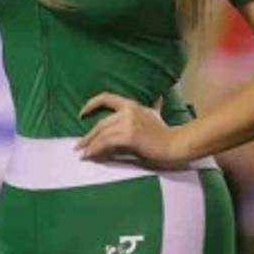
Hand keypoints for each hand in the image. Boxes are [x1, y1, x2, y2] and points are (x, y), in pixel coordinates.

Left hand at [75, 91, 189, 169]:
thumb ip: (154, 106)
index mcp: (131, 104)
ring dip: (90, 146)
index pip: (107, 98)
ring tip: (82, 154)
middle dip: (88, 136)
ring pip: (102, 134)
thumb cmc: (165, 132)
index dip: (91, 104)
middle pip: (101, 124)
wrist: (175, 144)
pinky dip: (96, 150)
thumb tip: (160, 97)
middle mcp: (128, 111)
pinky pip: (106, 143)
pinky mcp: (129, 136)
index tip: (81, 113)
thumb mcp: (156, 115)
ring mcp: (128, 123)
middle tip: (78, 146)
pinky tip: (90, 156)